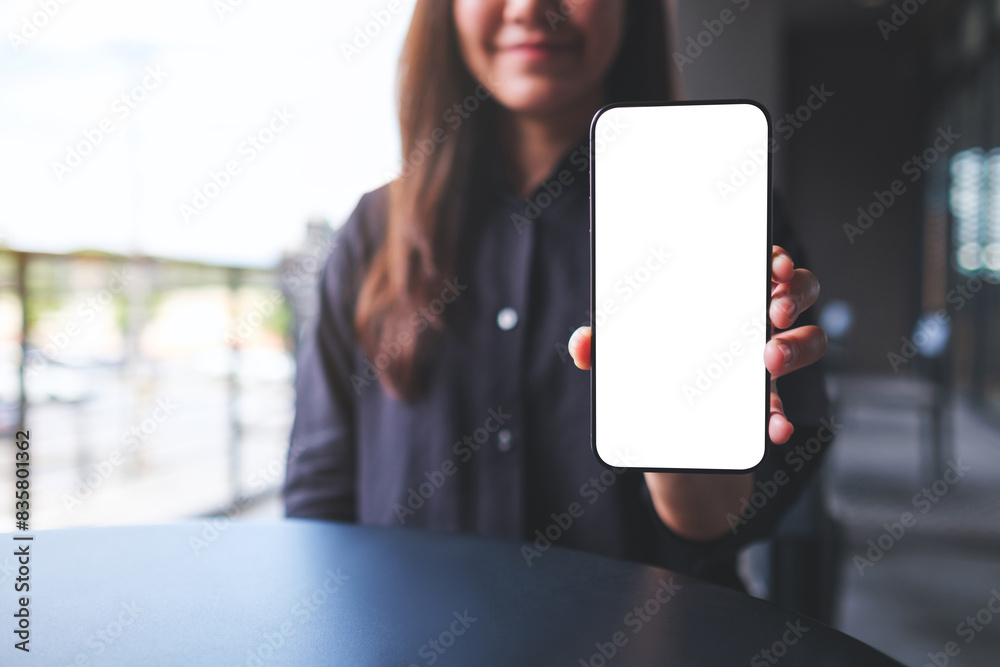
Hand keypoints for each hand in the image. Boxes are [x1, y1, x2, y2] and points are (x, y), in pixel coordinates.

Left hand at [567, 245, 826, 444]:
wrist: (670, 453)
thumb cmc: (650, 387)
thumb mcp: (622, 363)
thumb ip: (602, 350)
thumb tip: (581, 344)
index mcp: (719, 301)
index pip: (755, 263)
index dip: (773, 257)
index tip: (772, 262)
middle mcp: (751, 327)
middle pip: (796, 291)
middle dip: (794, 293)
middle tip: (773, 311)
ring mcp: (765, 367)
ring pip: (809, 340)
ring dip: (799, 346)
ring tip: (770, 360)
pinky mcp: (766, 410)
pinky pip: (786, 407)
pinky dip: (782, 417)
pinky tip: (774, 427)